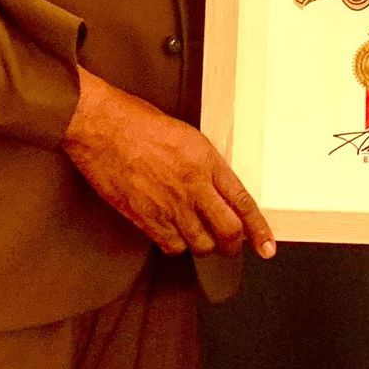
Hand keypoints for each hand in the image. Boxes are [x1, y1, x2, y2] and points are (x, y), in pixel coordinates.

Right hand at [64, 69, 274, 260]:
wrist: (101, 127)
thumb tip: (214, 185)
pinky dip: (177, 246)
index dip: (258, 229)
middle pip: (228, 231)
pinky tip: (175, 236)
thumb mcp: (185, 134)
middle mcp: (192, 186)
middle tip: (233, 245)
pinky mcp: (145, 218)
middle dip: (234, 244)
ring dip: (206, 246)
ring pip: (202, 245)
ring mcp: (169, 205)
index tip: (266, 245)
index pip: (242, 202)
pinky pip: (172, 246)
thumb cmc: (136, 122)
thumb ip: (204, 163)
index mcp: (206, 161)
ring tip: (202, 239)